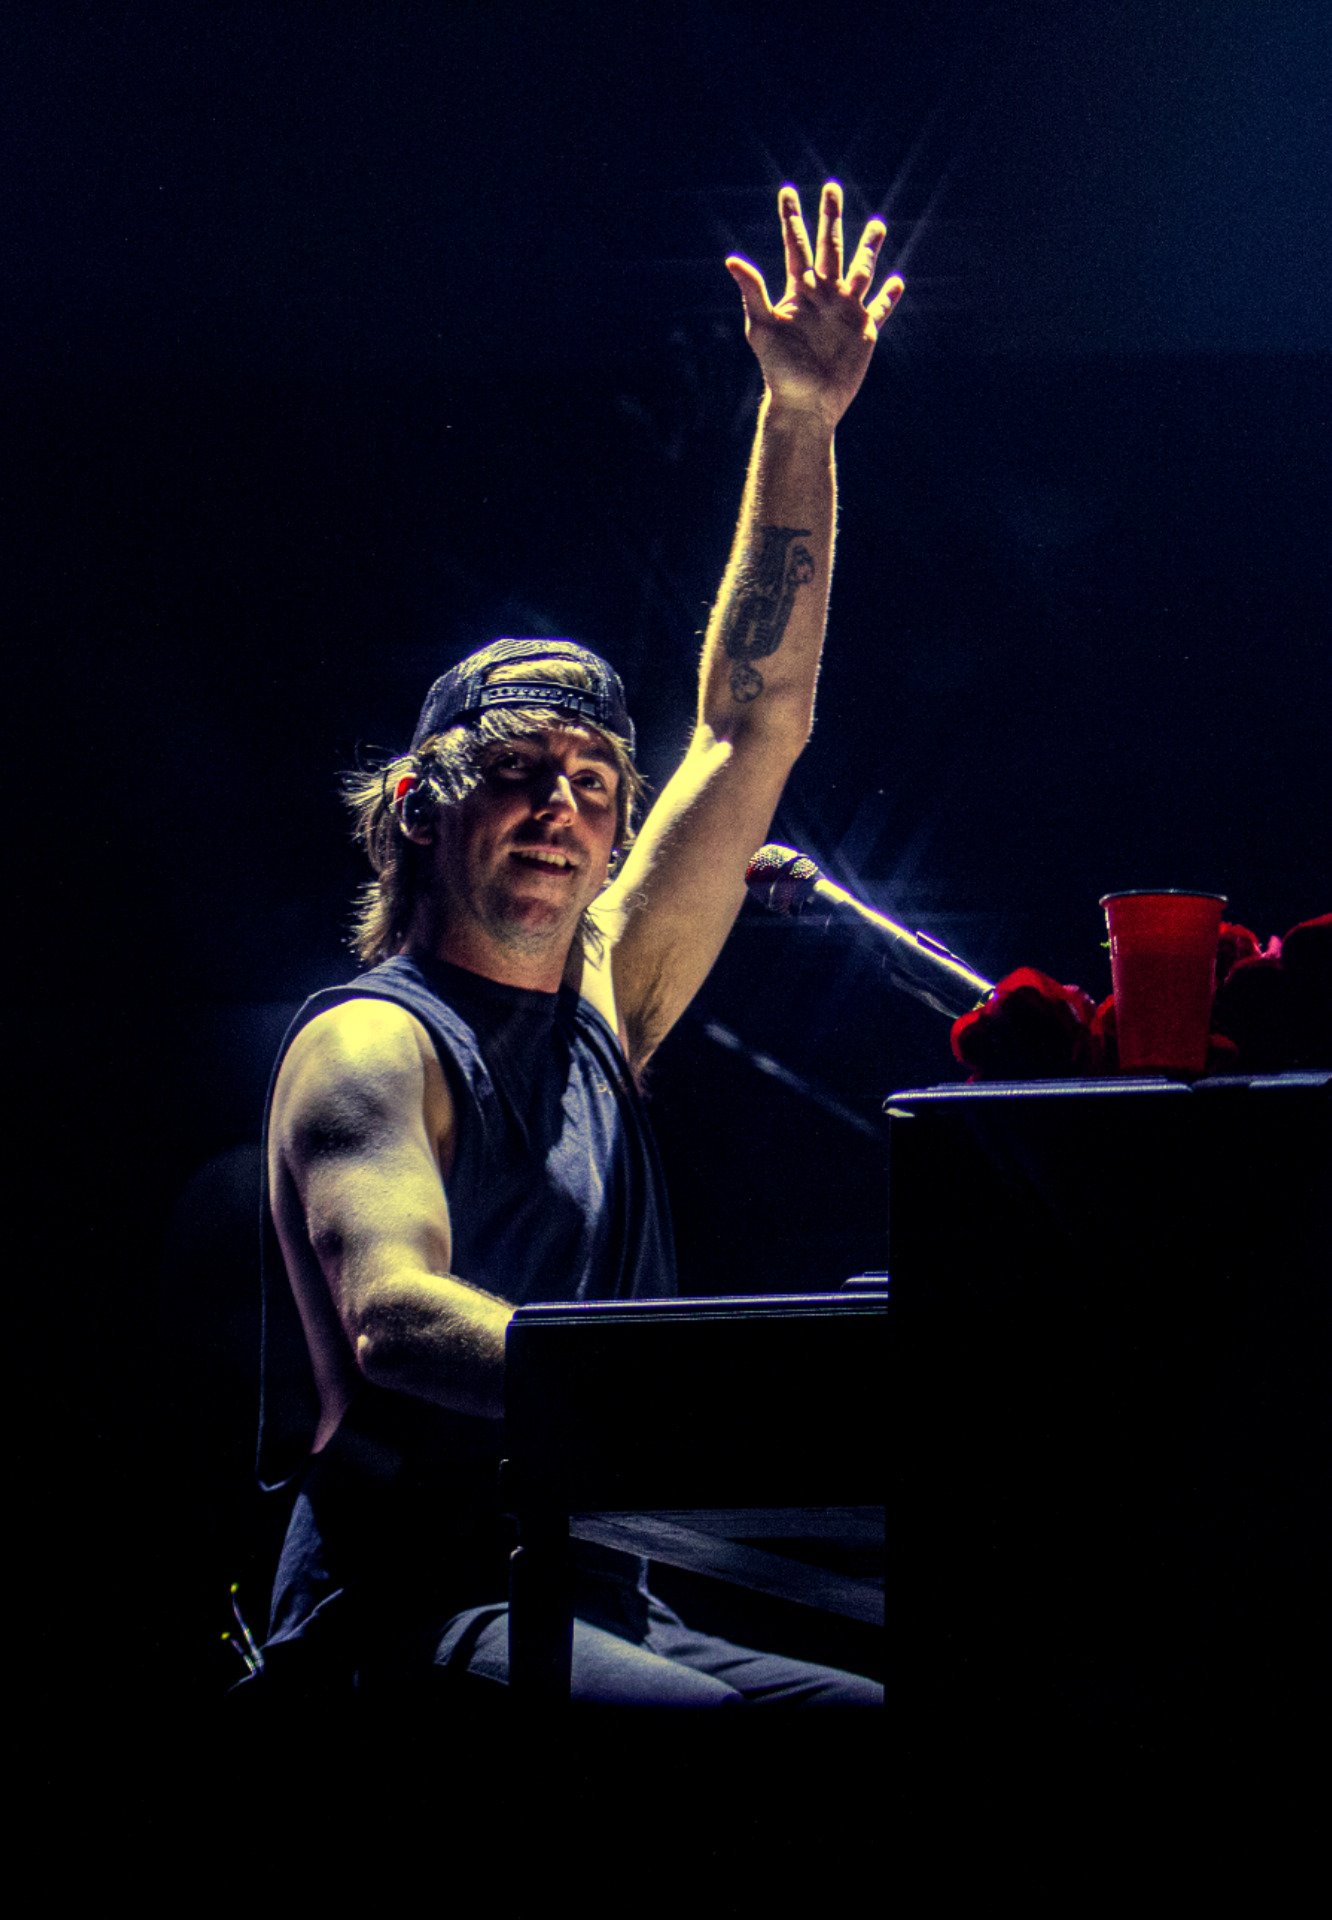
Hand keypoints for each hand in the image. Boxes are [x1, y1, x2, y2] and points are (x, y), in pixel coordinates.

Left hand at [726, 182, 903, 430]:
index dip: (792, 219)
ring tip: (878, 224)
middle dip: (831, 218)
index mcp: (800, 291)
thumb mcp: (762, 328)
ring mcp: (846, 311)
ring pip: (861, 270)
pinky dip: (890, 295)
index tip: (788, 191)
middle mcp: (824, 295)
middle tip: (832, 188)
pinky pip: (881, 307)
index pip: (796, 245)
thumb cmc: (779, 370)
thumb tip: (732, 259)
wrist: (805, 404)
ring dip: (869, 248)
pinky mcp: (865, 331)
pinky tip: (897, 280)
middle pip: (830, 247)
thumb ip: (753, 292)